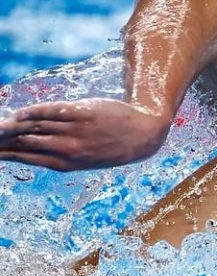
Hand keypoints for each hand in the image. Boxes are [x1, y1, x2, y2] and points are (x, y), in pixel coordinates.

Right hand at [0, 98, 169, 170]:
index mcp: (64, 163)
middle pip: (24, 143)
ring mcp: (74, 131)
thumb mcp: (84, 157)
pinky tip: (18, 115)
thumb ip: (57, 153)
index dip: (2, 154)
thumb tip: (29, 146)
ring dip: (10, 127)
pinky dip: (33, 114)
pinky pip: (52, 112)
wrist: (144, 135)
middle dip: (0, 141)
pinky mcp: (83, 113)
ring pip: (35, 128)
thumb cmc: (111, 146)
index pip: (24, 157)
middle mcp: (66, 148)